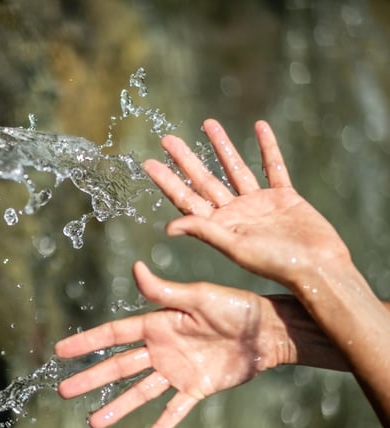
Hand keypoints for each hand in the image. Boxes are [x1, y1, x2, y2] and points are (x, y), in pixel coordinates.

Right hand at [55, 262, 283, 427]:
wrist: (267, 331)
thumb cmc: (235, 307)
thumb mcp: (198, 297)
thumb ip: (164, 290)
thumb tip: (135, 267)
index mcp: (157, 324)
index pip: (113, 335)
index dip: (87, 342)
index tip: (61, 350)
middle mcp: (161, 349)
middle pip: (119, 367)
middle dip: (91, 378)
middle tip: (64, 390)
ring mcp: (177, 371)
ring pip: (139, 392)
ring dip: (117, 407)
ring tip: (94, 422)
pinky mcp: (196, 388)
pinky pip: (174, 410)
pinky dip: (160, 427)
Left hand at [142, 119, 350, 289]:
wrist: (317, 267)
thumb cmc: (275, 264)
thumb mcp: (234, 247)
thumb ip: (204, 231)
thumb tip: (168, 228)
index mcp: (219, 226)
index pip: (186, 199)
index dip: (167, 181)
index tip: (148, 163)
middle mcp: (235, 213)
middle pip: (205, 180)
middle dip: (186, 159)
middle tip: (167, 139)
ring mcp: (259, 203)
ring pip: (235, 168)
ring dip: (222, 146)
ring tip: (207, 123)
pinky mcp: (284, 197)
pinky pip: (273, 166)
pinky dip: (268, 147)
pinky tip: (260, 127)